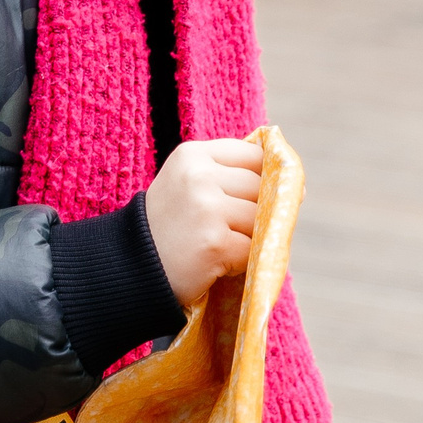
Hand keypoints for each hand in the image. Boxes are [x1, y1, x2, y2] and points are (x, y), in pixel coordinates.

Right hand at [144, 137, 260, 307]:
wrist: (129, 267)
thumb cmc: (167, 226)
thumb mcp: (187, 183)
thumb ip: (228, 175)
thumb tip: (293, 185)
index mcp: (193, 154)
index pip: (253, 155)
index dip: (265, 177)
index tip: (262, 196)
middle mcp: (199, 175)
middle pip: (260, 187)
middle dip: (257, 211)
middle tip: (233, 229)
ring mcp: (207, 208)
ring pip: (260, 219)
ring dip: (249, 238)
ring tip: (221, 247)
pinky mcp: (214, 242)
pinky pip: (251, 249)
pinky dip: (241, 262)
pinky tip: (217, 264)